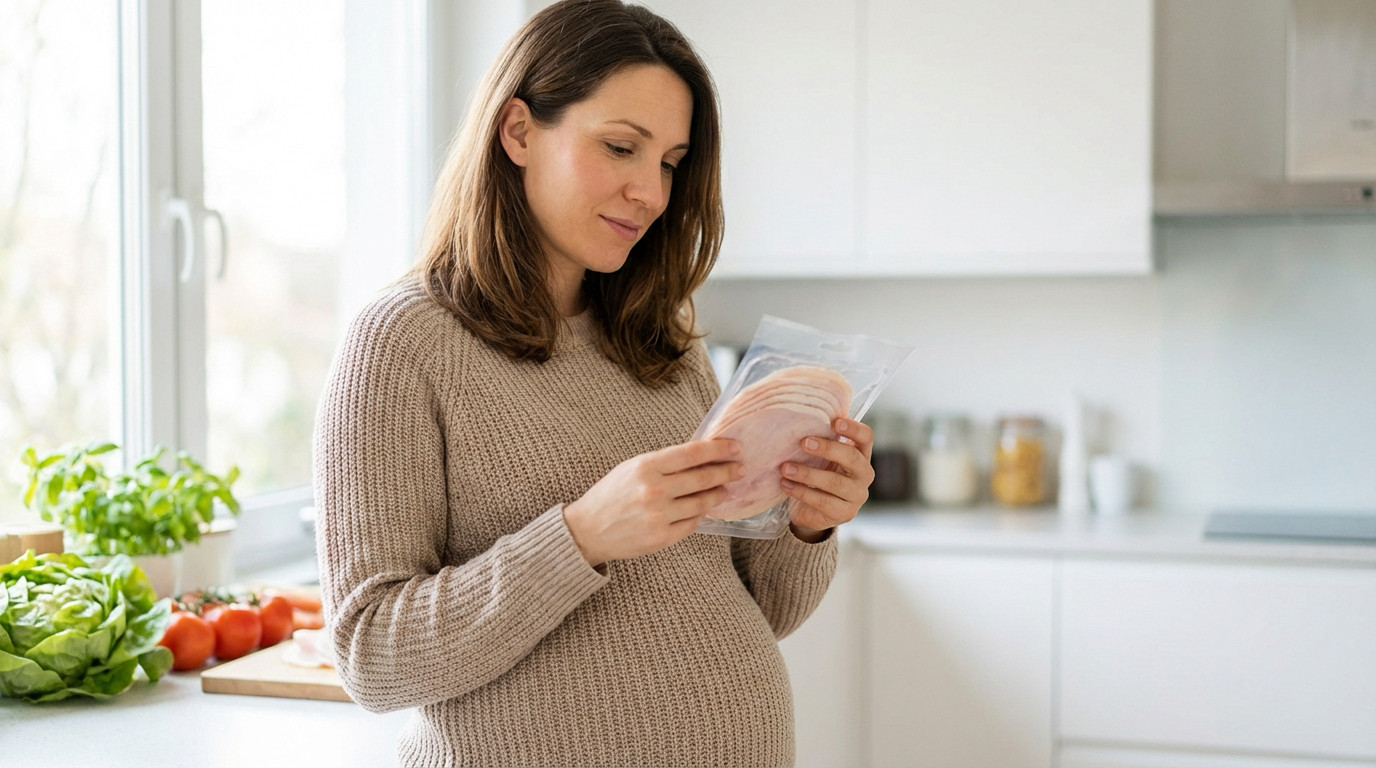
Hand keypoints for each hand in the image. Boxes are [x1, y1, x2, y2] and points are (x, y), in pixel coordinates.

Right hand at [563, 438, 742, 566]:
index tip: (734, 447)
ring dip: (717, 494)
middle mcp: (654, 490)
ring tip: (724, 489)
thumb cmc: (611, 494)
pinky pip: (692, 524)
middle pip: (703, 478)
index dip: (718, 449)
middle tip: (740, 468)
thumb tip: (701, 457)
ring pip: (702, 503)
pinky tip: (702, 509)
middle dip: (726, 472)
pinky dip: (700, 515)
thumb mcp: (632, 468)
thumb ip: (665, 463)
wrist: (587, 529)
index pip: (692, 453)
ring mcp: (659, 516)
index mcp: (646, 467)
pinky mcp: (661, 538)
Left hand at [780, 417, 874, 540]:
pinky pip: (823, 501)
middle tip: (803, 442)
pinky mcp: (845, 513)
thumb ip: (818, 440)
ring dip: (807, 473)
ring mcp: (857, 495)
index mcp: (861, 455)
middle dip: (828, 449)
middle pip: (852, 457)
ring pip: (835, 482)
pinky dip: (802, 492)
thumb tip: (797, 419)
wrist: (812, 512)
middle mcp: (864, 474)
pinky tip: (786, 485)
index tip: (834, 422)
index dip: (853, 429)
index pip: (866, 437)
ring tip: (786, 468)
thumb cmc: (817, 475)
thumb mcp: (820, 457)